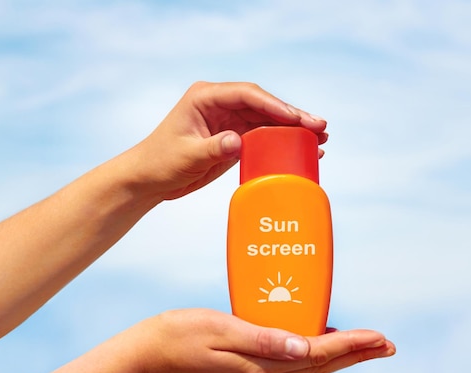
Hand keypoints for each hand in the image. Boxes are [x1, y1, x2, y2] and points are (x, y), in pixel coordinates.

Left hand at [130, 81, 328, 200]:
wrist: (149, 179)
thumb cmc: (160, 162)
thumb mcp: (186, 156)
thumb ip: (213, 148)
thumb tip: (238, 141)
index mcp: (205, 97)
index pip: (247, 94)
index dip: (274, 105)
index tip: (296, 118)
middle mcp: (220, 104)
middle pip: (263, 105)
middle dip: (292, 115)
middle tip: (320, 126)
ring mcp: (229, 120)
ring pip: (268, 119)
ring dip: (293, 128)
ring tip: (321, 137)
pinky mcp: (234, 137)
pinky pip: (263, 135)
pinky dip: (282, 141)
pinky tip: (303, 149)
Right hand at [136, 309, 394, 372]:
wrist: (149, 353)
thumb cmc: (180, 334)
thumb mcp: (222, 330)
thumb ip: (265, 338)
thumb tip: (307, 345)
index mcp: (259, 366)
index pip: (317, 355)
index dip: (351, 346)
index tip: (380, 339)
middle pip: (319, 365)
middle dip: (355, 354)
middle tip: (386, 345)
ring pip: (308, 365)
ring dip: (338, 355)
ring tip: (363, 345)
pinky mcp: (246, 368)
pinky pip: (290, 361)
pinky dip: (312, 351)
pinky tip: (316, 340)